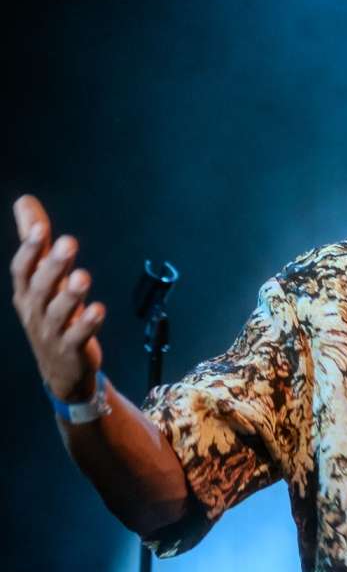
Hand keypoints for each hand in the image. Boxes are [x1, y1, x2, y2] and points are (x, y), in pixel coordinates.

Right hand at [11, 195, 105, 401]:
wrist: (60, 369)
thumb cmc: (50, 313)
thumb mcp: (40, 277)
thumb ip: (35, 242)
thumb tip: (24, 202)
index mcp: (26, 292)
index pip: (22, 269)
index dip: (30, 249)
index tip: (40, 227)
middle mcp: (35, 311)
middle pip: (40, 288)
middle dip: (52, 266)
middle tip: (69, 243)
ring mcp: (52, 332)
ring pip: (58, 313)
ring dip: (70, 294)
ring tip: (83, 277)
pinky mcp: (71, 349)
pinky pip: (78, 336)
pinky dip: (87, 323)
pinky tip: (98, 309)